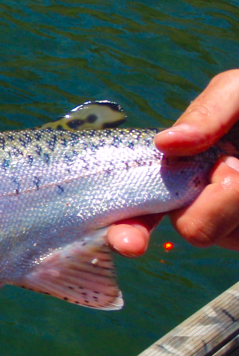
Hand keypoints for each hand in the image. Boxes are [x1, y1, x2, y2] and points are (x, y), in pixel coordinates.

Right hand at [109, 70, 238, 254]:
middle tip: (234, 173)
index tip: (130, 242)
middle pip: (190, 228)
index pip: (138, 207)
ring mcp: (233, 225)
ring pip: (223, 233)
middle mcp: (202, 202)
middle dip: (213, 203)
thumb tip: (166, 144)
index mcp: (181, 171)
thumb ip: (206, 112)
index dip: (128, 228)